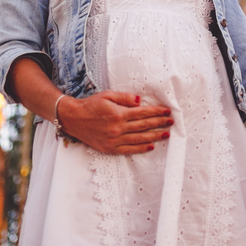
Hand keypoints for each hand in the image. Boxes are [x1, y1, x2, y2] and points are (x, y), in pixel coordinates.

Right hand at [56, 91, 171, 154]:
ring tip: (166, 134)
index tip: (167, 111)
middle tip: (171, 122)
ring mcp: (114, 140)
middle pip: (143, 126)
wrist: (73, 119)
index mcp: (118, 114)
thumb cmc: (91, 105)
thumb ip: (125, 98)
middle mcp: (117, 128)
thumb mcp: (108, 95)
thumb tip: (141, 101)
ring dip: (154, 136)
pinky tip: (151, 146)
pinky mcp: (109, 148)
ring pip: (139, 139)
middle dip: (159, 123)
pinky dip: (140, 148)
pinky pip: (128, 150)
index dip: (157, 112)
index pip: (143, 113)